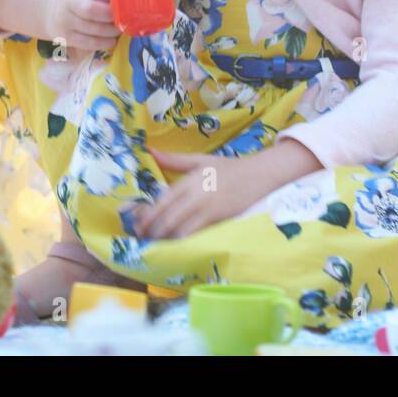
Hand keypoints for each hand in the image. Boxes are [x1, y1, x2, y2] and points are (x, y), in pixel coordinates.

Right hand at [45, 0, 120, 51]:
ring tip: (119, 30)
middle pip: (90, 9)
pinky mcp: (66, 38)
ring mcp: (64, 21)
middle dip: (110, 15)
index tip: (120, 0)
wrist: (52, 13)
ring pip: (91, 28)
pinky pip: (88, 43)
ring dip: (110, 31)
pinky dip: (103, 43)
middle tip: (123, 18)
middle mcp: (66, 2)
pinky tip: (111, 40)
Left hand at [134, 140, 323, 239]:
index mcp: (190, 179)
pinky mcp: (220, 219)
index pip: (163, 199)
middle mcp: (197, 194)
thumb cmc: (229, 167)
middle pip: (169, 217)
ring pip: (182, 229)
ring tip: (156, 245)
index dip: (149, 214)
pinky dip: (185, 241)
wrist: (259, 174)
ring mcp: (209, 208)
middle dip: (153, 230)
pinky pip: (198, 234)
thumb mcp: (201, 160)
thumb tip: (149, 150)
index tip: (138, 223)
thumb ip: (174, 160)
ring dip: (167, 239)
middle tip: (142, 239)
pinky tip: (177, 246)